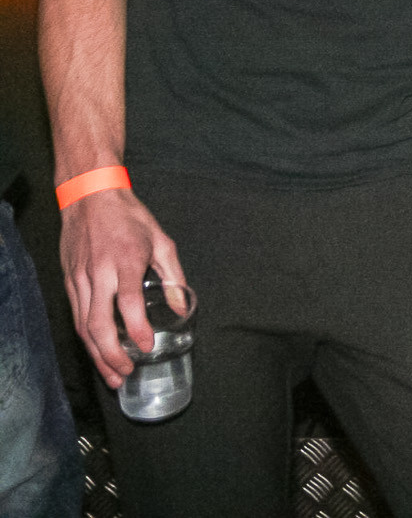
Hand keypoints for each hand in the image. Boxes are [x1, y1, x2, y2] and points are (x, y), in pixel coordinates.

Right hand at [59, 187, 183, 386]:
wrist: (90, 196)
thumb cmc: (129, 217)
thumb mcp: (161, 241)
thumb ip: (173, 276)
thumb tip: (182, 308)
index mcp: (125, 261)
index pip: (129, 303)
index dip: (136, 329)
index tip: (146, 346)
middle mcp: (99, 273)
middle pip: (99, 324)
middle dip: (111, 354)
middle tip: (125, 373)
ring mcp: (80, 279)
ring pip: (84, 325)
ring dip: (96, 354)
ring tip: (111, 373)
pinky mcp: (69, 281)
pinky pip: (76, 316)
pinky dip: (86, 337)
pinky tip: (97, 351)